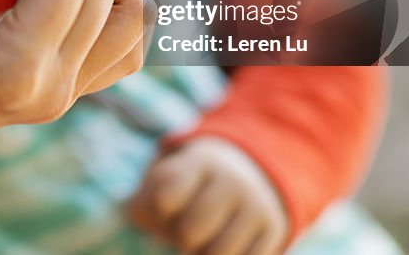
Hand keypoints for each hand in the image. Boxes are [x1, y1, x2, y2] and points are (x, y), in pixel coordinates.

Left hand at [129, 138, 287, 254]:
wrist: (244, 174)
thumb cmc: (189, 187)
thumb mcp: (161, 184)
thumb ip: (141, 206)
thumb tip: (135, 219)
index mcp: (198, 163)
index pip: (164, 198)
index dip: (156, 212)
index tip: (163, 206)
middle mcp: (231, 181)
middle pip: (189, 233)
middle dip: (179, 239)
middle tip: (183, 230)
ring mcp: (256, 206)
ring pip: (218, 254)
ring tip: (200, 243)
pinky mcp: (273, 230)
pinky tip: (219, 247)